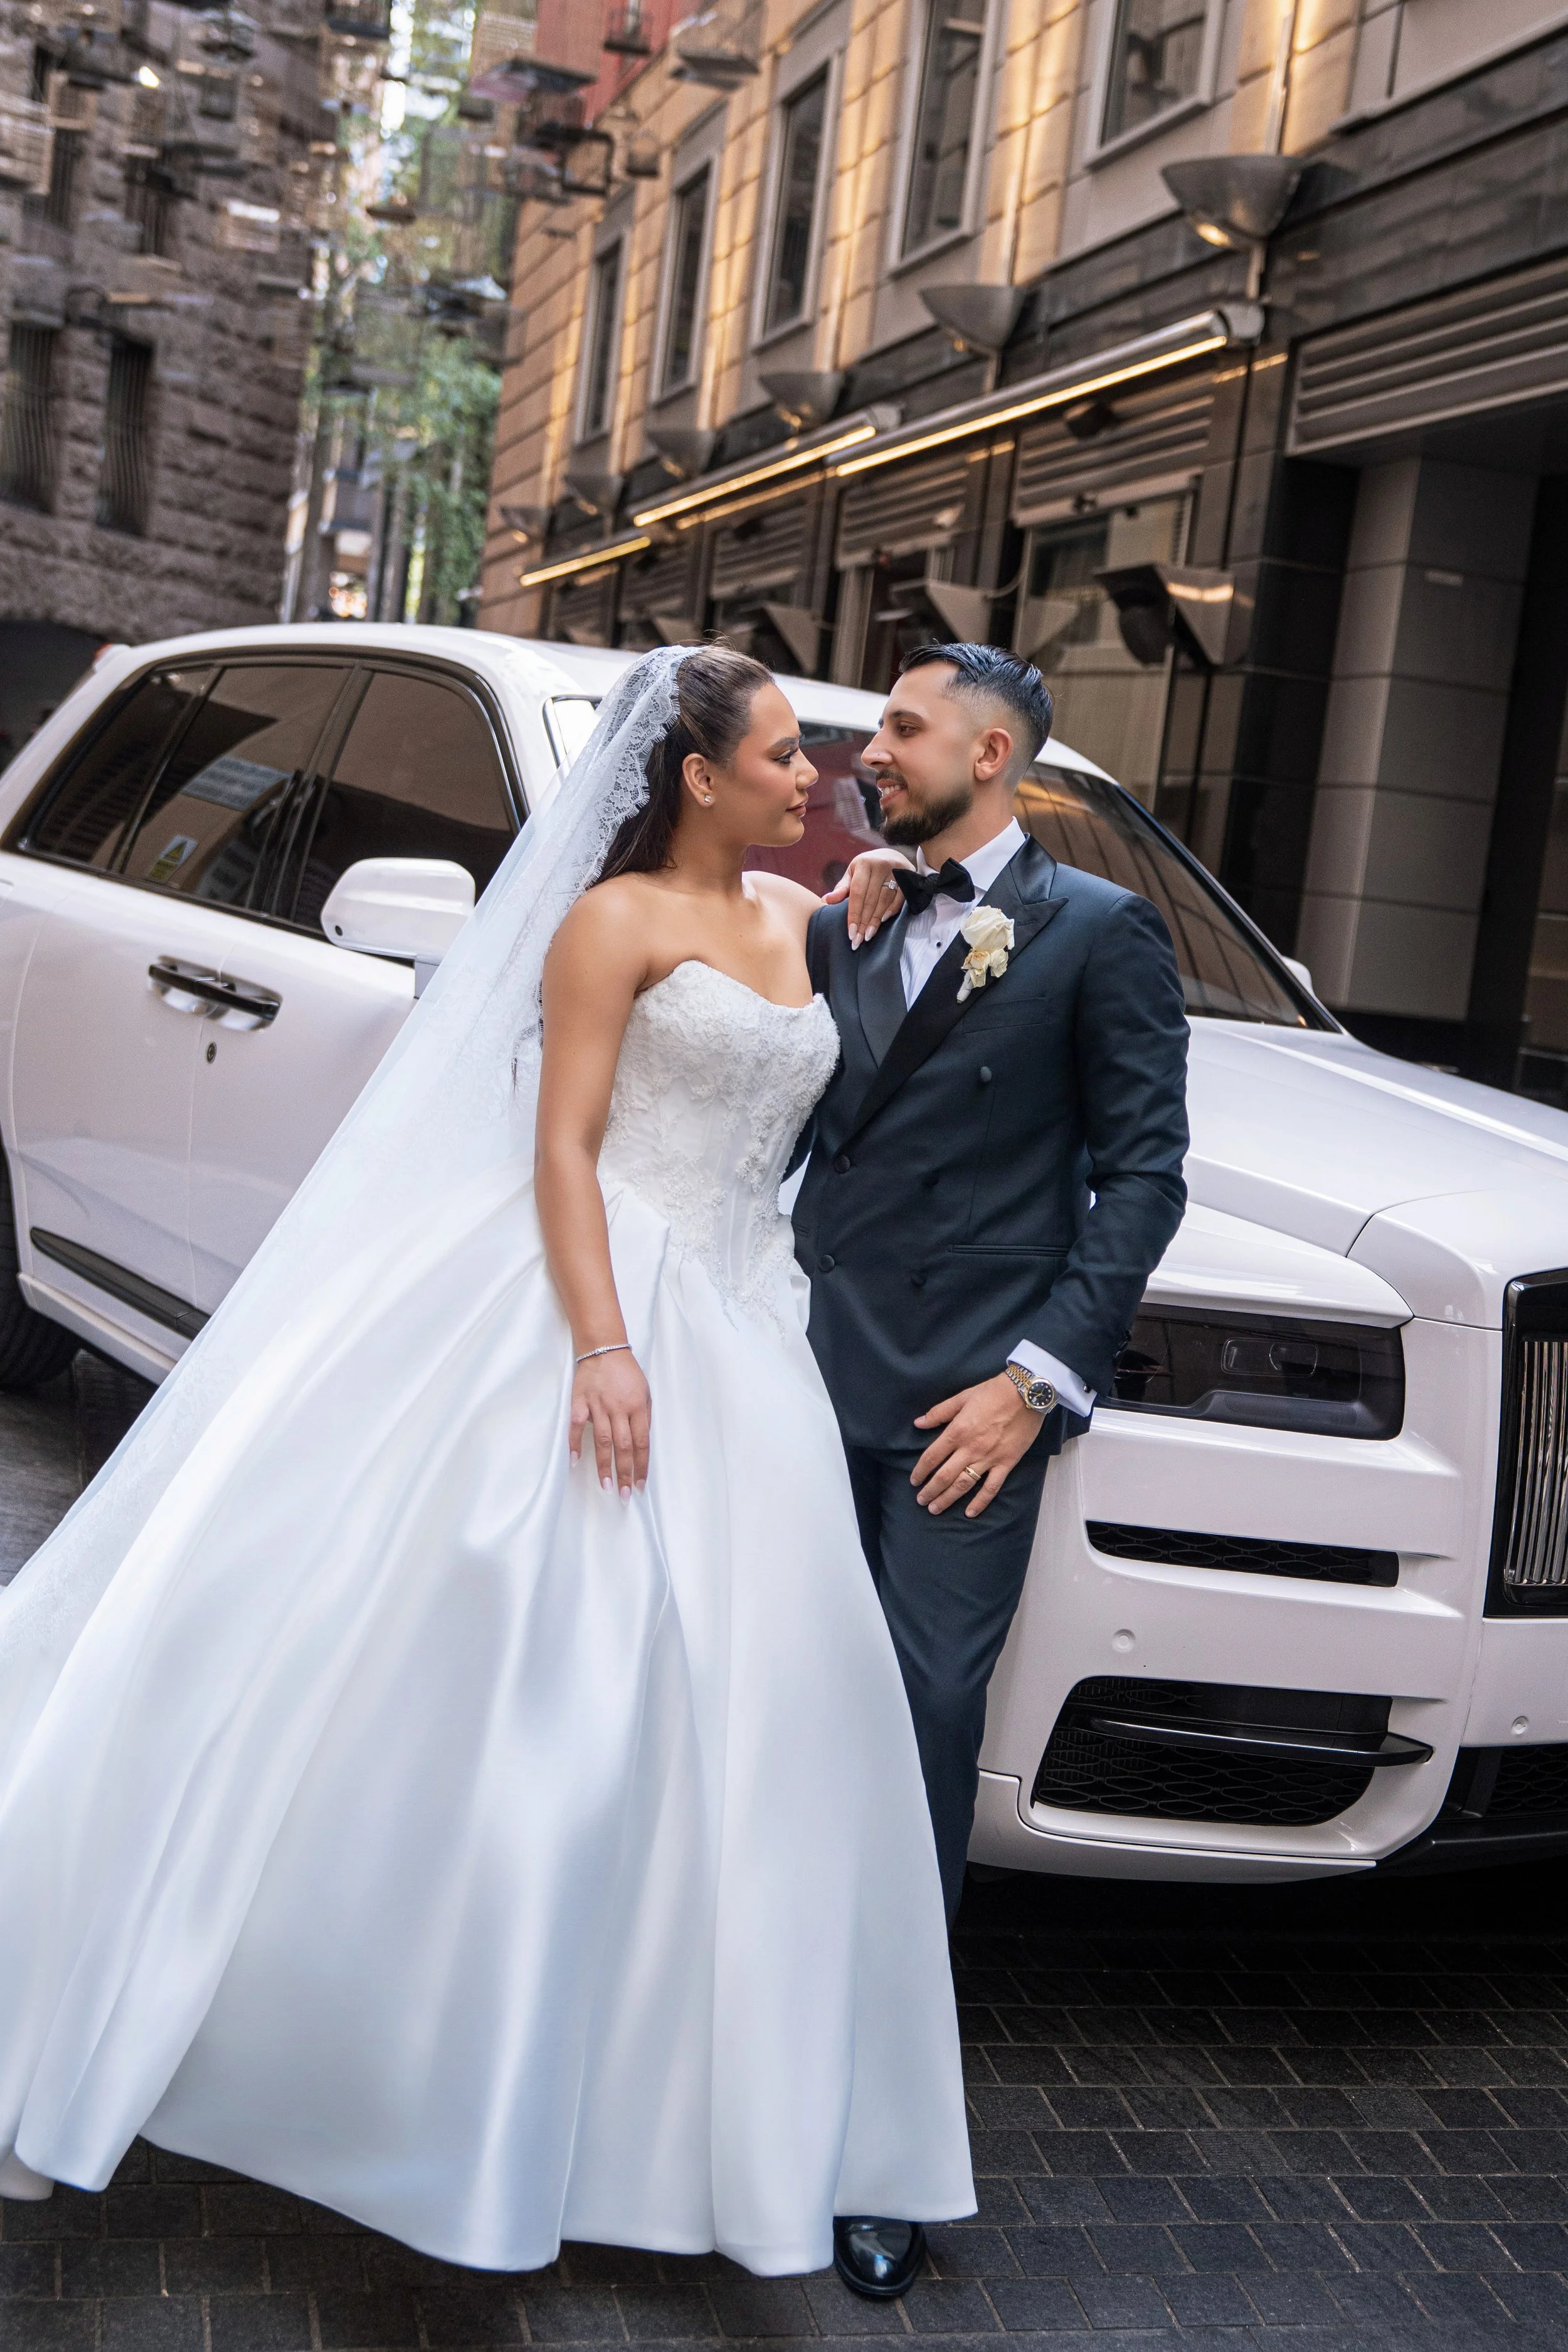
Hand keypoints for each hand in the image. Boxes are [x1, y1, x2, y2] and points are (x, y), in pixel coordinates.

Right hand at [570, 1348, 649, 1497]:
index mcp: (637, 1407)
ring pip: (603, 1441)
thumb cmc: (627, 1373)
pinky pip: (577, 1426)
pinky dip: (575, 1444)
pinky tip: (575, 1462)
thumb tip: (642, 1444)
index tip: (641, 1484)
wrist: (604, 1349)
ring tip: (606, 1486)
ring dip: (604, 1466)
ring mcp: (598, 1406)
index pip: (642, 1443)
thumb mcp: (645, 1392)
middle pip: (623, 1446)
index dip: (642, 1466)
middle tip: (625, 1494)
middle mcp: (619, 1408)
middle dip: (625, 1472)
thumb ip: (644, 1417)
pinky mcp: (580, 1402)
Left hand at [822, 846, 914, 947]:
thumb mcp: (852, 874)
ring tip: (868, 935)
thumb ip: (841, 888)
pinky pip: (900, 898)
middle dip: (863, 922)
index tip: (850, 932)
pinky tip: (884, 921)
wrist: (891, 855)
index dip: (853, 914)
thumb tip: (826, 900)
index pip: (857, 893)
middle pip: (870, 899)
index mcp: (864, 864)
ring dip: (876, 920)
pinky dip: (892, 910)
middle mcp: (880, 865)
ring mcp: (896, 871)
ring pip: (885, 900)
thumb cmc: (867, 869)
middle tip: (858, 940)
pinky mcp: (908, 876)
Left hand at [911, 1373, 1041, 1516]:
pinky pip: (991, 1487)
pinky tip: (970, 1513)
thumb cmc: (993, 1392)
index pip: (931, 1457)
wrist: (1026, 1393)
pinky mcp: (1006, 1463)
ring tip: (935, 1509)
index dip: (920, 1471)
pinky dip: (980, 1502)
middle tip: (921, 1501)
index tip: (914, 1481)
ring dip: (947, 1499)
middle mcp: (970, 1448)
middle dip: (930, 1491)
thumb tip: (918, 1423)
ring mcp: (989, 1458)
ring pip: (963, 1485)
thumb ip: (939, 1412)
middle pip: (944, 1476)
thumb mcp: (962, 1397)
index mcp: (957, 1431)